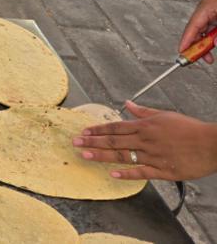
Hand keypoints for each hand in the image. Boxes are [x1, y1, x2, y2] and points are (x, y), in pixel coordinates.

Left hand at [75, 101, 216, 180]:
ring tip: (85, 155)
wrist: (212, 144)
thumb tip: (127, 103)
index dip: (98, 130)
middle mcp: (146, 140)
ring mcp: (154, 156)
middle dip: (92, 141)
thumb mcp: (164, 115)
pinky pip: (142, 173)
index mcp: (145, 126)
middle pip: (114, 141)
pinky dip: (128, 174)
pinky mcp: (164, 170)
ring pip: (123, 156)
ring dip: (102, 156)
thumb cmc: (189, 128)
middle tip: (74, 142)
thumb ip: (143, 112)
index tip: (84, 132)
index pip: (116, 127)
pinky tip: (113, 174)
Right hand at [180, 0, 216, 62]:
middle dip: (197, 44)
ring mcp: (212, 9)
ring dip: (205, 43)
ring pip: (204, 29)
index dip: (186, 39)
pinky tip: (213, 45)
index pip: (193, 25)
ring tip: (209, 56)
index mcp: (207, 5)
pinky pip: (211, 27)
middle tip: (198, 58)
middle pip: (196, 28)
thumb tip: (215, 43)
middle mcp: (207, 7)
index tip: (182, 50)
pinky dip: (211, 37)